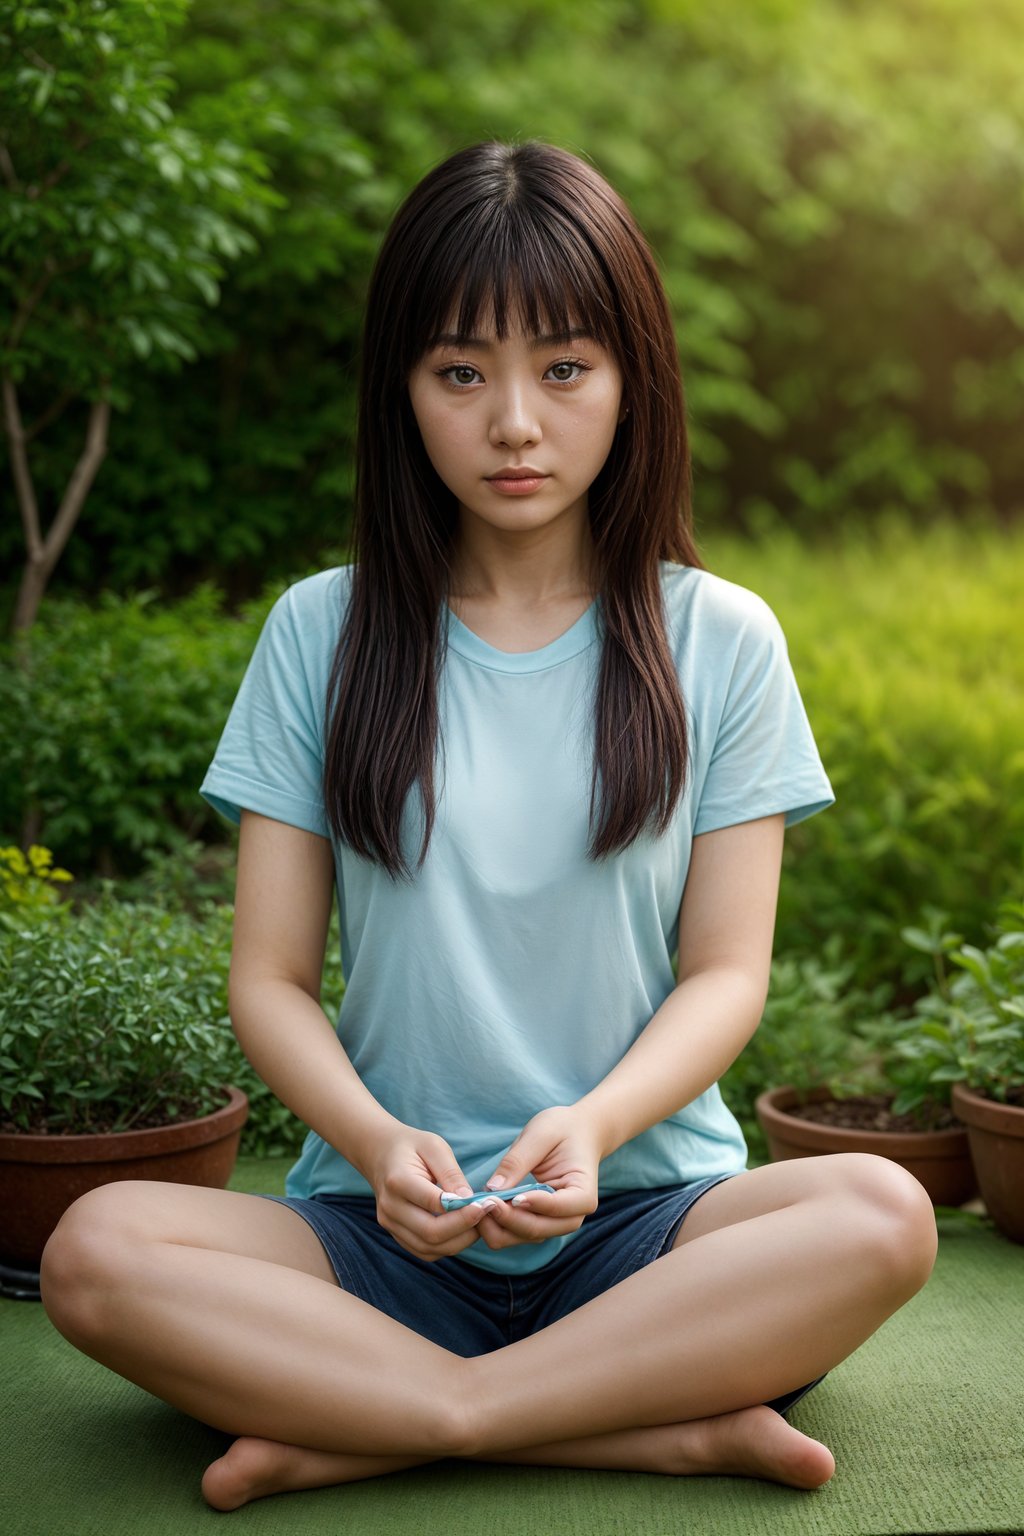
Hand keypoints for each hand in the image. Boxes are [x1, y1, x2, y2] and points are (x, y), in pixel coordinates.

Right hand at [365, 1124, 499, 1260]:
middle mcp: (390, 1207)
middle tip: (486, 1216)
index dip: (463, 1209)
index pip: (433, 1204)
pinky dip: (446, 1246)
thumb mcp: (434, 1146)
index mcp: (398, 1180)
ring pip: (428, 1248)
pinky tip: (462, 1231)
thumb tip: (468, 1200)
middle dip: (464, 1229)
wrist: (381, 1154)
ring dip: (458, 1241)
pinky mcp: (395, 1233)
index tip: (486, 1204)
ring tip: (478, 1224)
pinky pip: (423, 1251)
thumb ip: (451, 1173)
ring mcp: (389, 1223)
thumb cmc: (412, 1147)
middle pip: (430, 1232)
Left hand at [475, 1104, 601, 1251]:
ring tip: (478, 1203)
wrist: (575, 1133)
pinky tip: (483, 1207)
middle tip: (481, 1200)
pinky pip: (516, 1233)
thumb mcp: (541, 1134)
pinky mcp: (538, 1222)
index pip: (558, 1207)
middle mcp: (572, 1216)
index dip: (530, 1204)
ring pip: (522, 1237)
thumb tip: (493, 1189)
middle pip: (537, 1230)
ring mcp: (554, 1223)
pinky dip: (498, 1225)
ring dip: (498, 1226)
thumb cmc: (562, 1129)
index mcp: (583, 1193)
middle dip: (507, 1218)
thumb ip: (518, 1162)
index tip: (502, 1196)